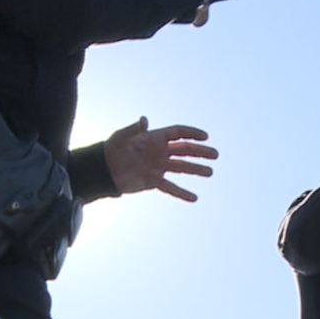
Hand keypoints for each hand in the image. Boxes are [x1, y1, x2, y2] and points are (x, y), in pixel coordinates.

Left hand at [102, 117, 217, 201]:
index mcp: (155, 138)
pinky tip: (194, 198)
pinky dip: (182, 193)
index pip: (178, 133)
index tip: (205, 136)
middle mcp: (160, 152)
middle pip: (185, 150)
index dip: (192, 133)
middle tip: (215, 154)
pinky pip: (171, 187)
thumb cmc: (112, 149)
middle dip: (201, 152)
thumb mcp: (122, 137)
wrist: (104, 169)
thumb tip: (144, 120)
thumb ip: (135, 129)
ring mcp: (159, 167)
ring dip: (196, 170)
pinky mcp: (153, 181)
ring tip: (210, 172)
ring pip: (181, 168)